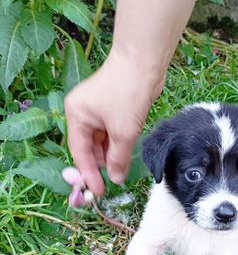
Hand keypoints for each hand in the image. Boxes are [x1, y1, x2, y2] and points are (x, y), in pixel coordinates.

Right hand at [65, 49, 164, 195]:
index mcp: (76, 116)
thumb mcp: (123, 132)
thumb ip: (119, 159)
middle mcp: (82, 113)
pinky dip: (117, 145)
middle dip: (101, 165)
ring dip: (110, 156)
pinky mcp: (110, 109)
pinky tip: (124, 157)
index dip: (89, 174)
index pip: (80, 152)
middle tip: (112, 183)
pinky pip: (110, 134)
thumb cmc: (128, 94)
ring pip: (101, 142)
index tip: (99, 191)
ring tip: (121, 171)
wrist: (144, 63)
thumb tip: (116, 179)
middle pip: (88, 148)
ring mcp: (96, 110)